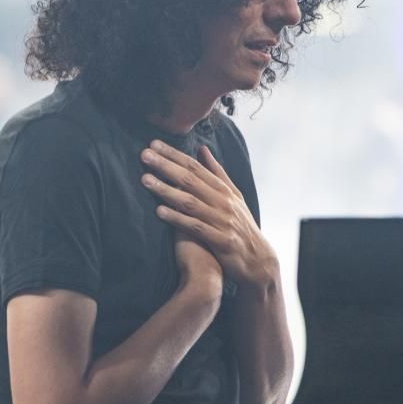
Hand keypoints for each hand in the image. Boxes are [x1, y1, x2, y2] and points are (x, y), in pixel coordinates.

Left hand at [141, 140, 277, 288]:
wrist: (257, 258)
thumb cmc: (240, 224)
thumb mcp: (233, 195)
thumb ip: (216, 172)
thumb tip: (202, 149)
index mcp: (223, 189)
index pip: (195, 166)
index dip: (174, 155)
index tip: (154, 144)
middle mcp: (223, 201)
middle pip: (190, 180)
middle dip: (166, 166)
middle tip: (145, 155)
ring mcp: (222, 220)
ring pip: (190, 202)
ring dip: (166, 190)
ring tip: (145, 180)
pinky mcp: (220, 239)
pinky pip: (195, 227)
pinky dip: (177, 218)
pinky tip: (160, 211)